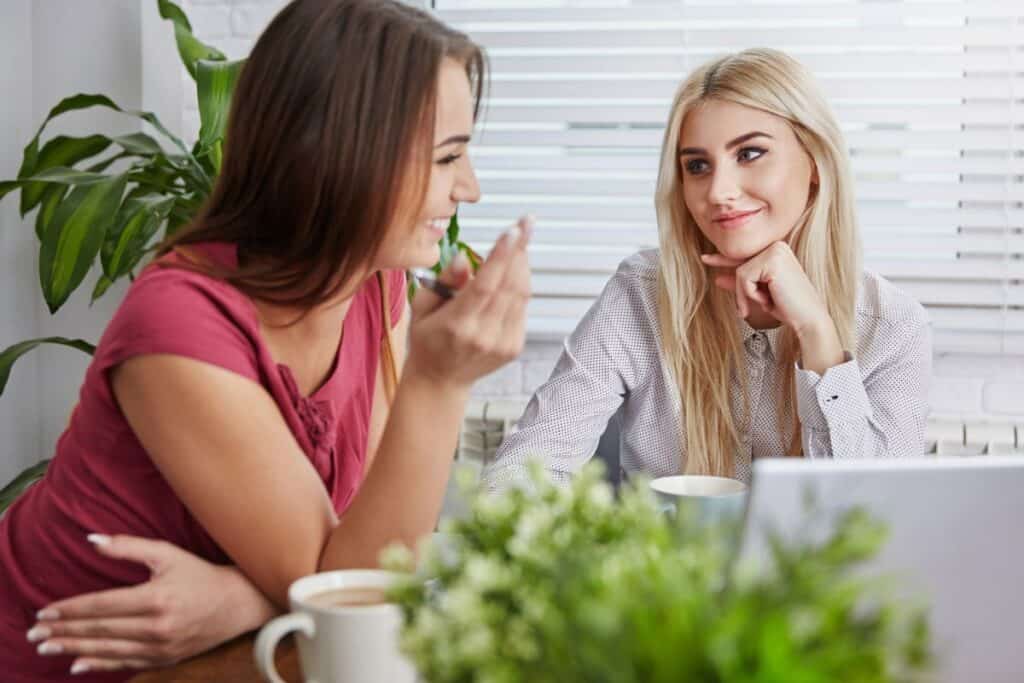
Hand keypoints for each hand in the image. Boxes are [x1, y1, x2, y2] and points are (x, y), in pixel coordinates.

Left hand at [29, 534, 276, 675]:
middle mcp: (156, 626)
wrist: (238, 603)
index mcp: (156, 598)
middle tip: (34, 632)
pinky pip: (125, 664)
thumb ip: (127, 546)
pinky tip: (76, 665)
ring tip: (46, 647)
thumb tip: (91, 539)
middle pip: (99, 630)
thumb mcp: (167, 554)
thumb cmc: (200, 575)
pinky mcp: (164, 658)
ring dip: (73, 649)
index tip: (44, 610)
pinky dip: (99, 665)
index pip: (102, 605)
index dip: (70, 609)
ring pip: (107, 649)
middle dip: (63, 631)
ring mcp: (160, 646)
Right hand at [405, 215, 532, 389]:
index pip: (485, 285)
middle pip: (510, 286)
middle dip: (520, 251)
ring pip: (521, 294)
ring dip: (522, 265)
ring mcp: (502, 343)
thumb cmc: (427, 339)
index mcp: (457, 325)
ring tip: (518, 243)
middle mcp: (483, 335)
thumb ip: (444, 281)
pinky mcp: (514, 346)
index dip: (501, 255)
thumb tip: (463, 259)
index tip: (514, 230)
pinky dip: (521, 285)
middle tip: (525, 224)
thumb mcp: (422, 307)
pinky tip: (513, 272)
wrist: (440, 381)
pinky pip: (523, 307)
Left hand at [701, 242, 843, 372]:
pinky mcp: (772, 260)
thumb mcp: (759, 294)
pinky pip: (744, 278)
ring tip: (766, 303)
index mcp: (776, 251)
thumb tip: (718, 278)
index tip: (705, 258)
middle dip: (742, 291)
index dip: (723, 260)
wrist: (807, 318)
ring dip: (746, 295)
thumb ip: (740, 283)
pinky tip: (768, 300)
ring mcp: (774, 251)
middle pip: (739, 266)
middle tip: (752, 307)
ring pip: (740, 273)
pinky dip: (750, 294)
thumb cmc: (788, 307)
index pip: (744, 256)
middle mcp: (776, 246)